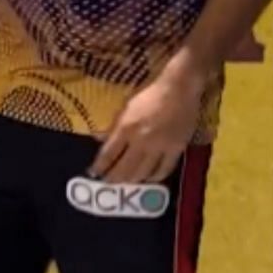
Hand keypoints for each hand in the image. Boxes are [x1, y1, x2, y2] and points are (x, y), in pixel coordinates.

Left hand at [90, 62, 205, 185]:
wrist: (179, 89)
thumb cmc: (150, 95)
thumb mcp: (127, 106)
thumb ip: (113, 125)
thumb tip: (98, 139)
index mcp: (126, 128)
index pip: (108, 154)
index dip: (99, 166)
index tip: (93, 173)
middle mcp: (141, 141)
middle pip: (124, 168)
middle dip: (113, 178)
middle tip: (108, 183)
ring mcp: (159, 147)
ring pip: (143, 172)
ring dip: (132, 179)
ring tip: (126, 182)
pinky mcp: (176, 149)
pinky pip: (164, 169)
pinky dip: (155, 177)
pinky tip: (149, 178)